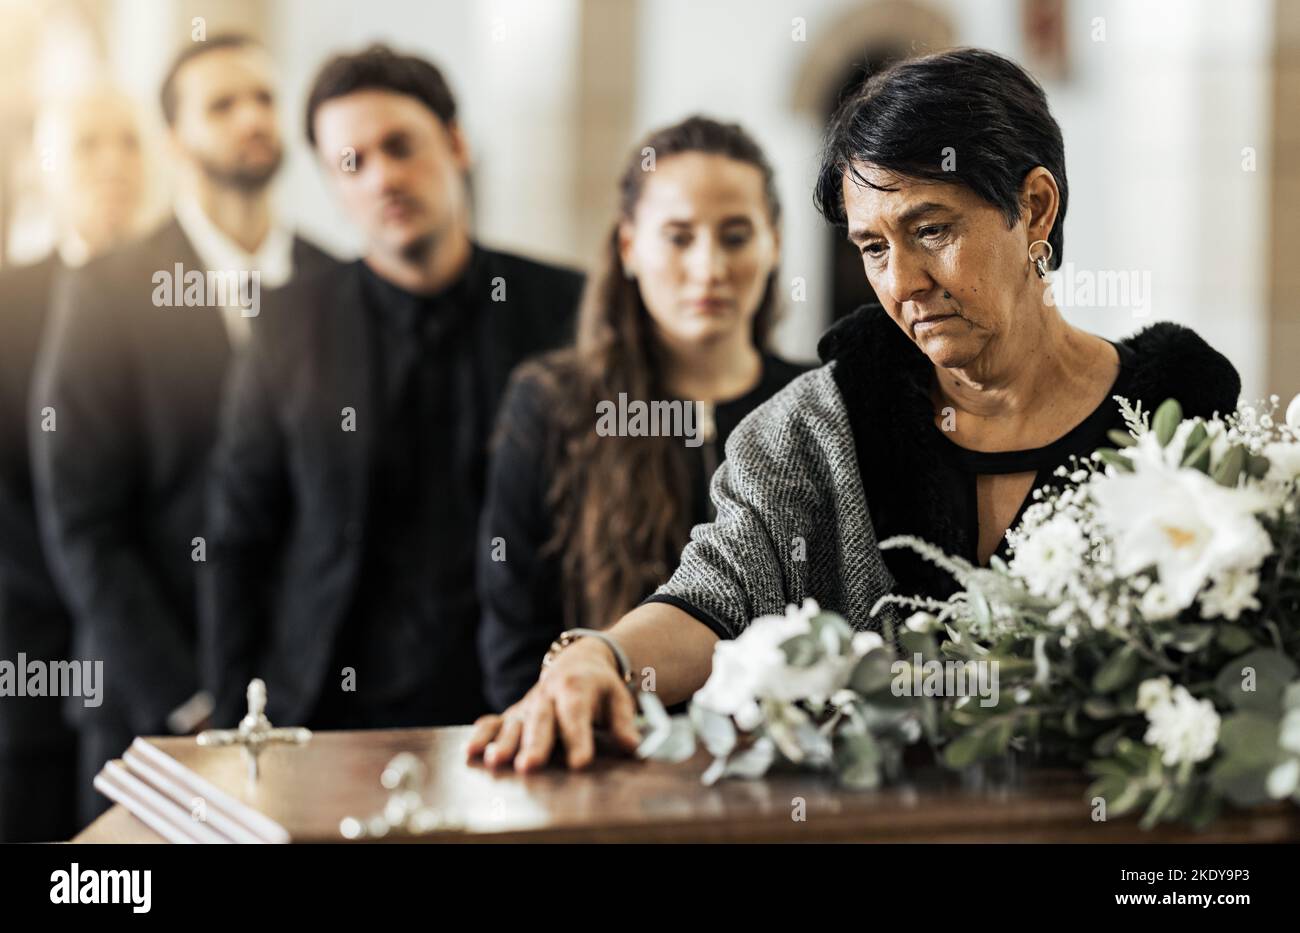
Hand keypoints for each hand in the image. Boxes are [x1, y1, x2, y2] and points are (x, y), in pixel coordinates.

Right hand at [467, 639, 640, 771]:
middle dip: (534, 745)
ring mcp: (528, 705)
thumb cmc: (600, 688)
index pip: (577, 716)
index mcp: (576, 689)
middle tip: (530, 766)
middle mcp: (548, 696)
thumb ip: (624, 724)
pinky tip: (471, 752)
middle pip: (541, 721)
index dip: (578, 739)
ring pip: (514, 724)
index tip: (580, 763)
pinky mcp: (514, 714)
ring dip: (503, 744)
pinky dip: (482, 735)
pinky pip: (493, 722)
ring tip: (495, 762)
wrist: (578, 661)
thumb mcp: (618, 699)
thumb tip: (632, 747)